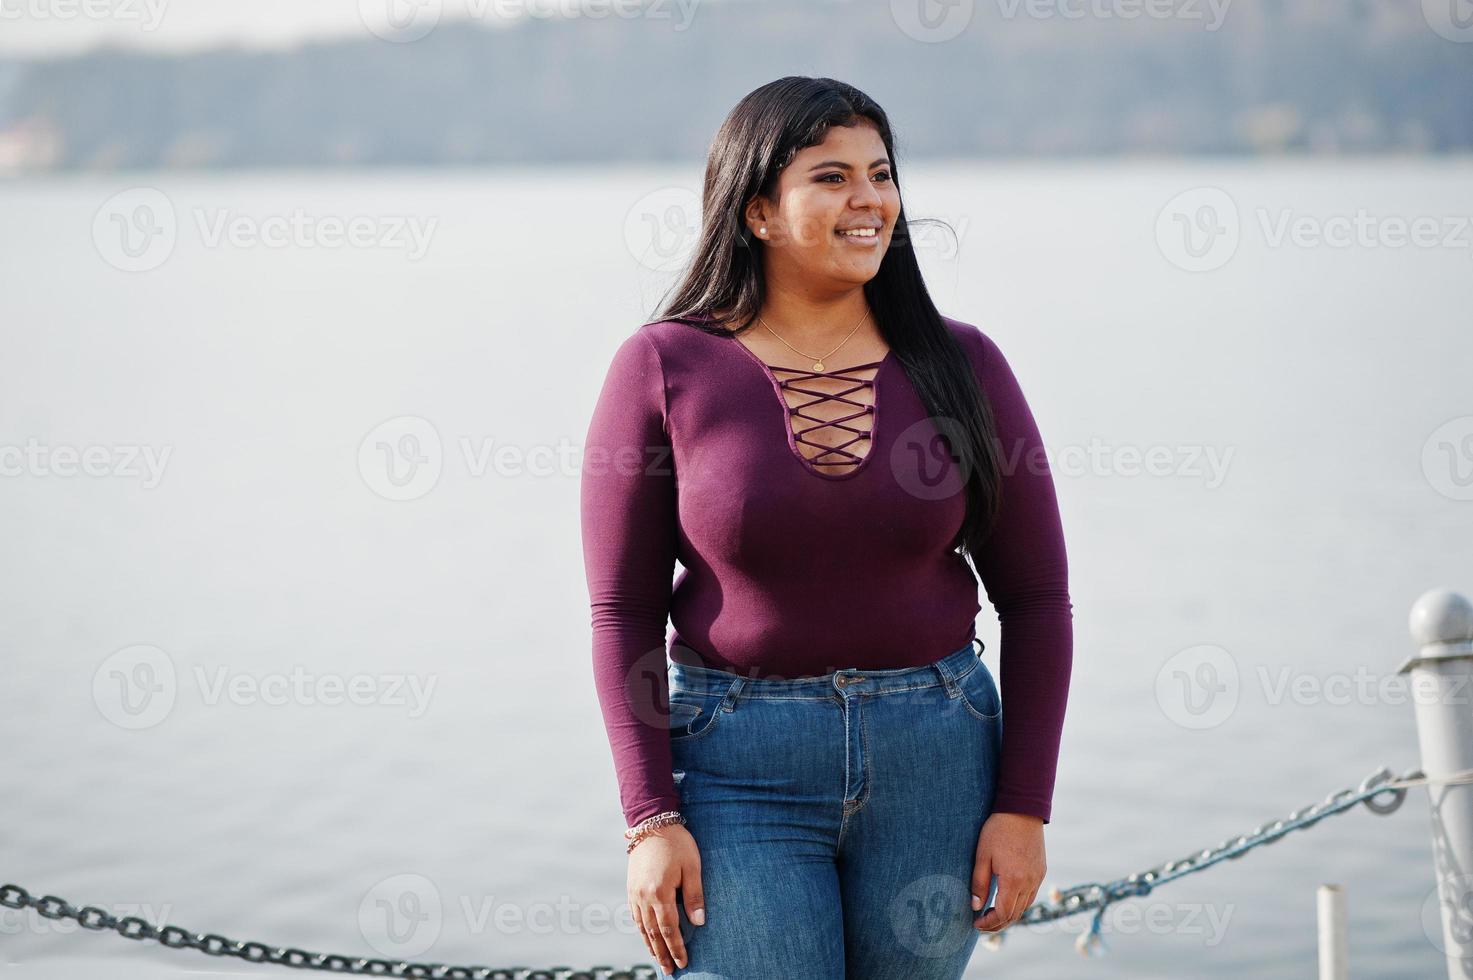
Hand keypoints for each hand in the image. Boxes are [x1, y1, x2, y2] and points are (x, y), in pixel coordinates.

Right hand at [628, 823, 705, 974]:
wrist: (652, 822)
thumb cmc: (677, 843)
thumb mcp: (692, 866)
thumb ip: (694, 895)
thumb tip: (698, 923)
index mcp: (659, 892)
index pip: (668, 929)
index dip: (676, 947)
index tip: (683, 962)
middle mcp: (643, 896)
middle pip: (652, 933)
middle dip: (662, 953)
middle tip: (670, 970)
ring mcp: (634, 892)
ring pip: (641, 926)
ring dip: (650, 945)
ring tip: (658, 959)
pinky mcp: (631, 886)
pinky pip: (634, 915)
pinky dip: (640, 930)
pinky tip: (646, 936)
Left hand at [971, 811, 1045, 932]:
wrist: (1022, 810)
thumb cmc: (998, 830)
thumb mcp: (982, 856)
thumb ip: (979, 883)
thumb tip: (975, 906)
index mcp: (1014, 880)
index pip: (1003, 914)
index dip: (989, 923)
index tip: (976, 925)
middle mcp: (1029, 882)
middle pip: (1015, 915)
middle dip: (998, 924)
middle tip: (982, 925)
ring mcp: (1038, 877)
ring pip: (1025, 907)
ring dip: (1009, 915)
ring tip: (992, 915)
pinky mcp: (1041, 871)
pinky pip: (1031, 895)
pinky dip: (1019, 904)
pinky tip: (1007, 900)